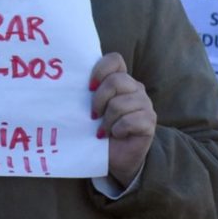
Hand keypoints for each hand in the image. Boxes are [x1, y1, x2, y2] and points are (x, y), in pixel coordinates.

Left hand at [90, 52, 155, 187]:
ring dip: (107, 120)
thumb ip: (87, 94)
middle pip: (115, 81)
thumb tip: (67, 84)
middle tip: (93, 116)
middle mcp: (135, 88)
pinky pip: (130, 120)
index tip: (89, 88)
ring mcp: (145, 104)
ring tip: (104, 130)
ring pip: (121, 103)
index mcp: (121, 80)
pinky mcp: (150, 121)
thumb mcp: (91, 110)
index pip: (115, 60)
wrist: (115, 158)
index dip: (100, 70)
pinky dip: (118, 129)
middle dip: (99, 100)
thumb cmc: (100, 131)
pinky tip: (116, 135)